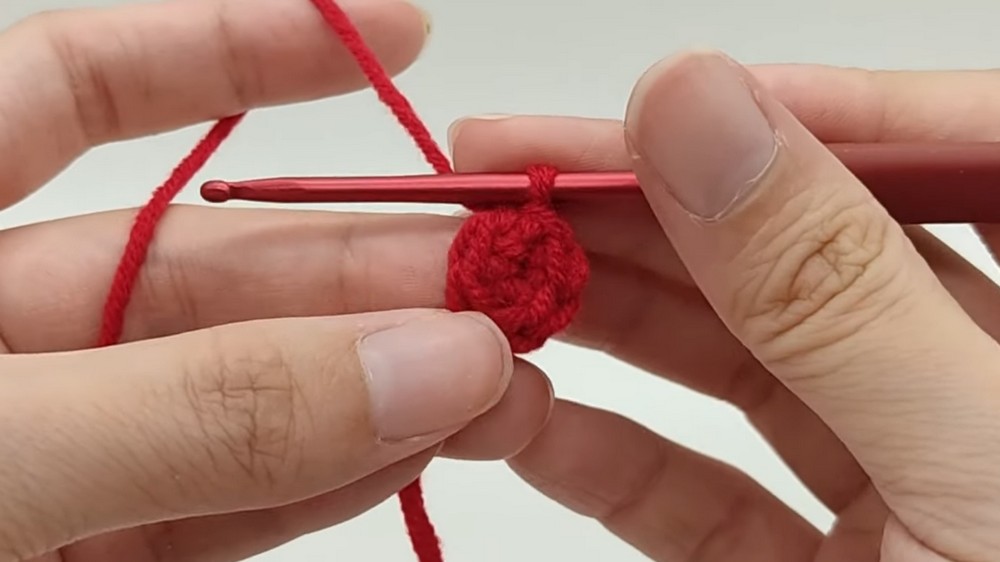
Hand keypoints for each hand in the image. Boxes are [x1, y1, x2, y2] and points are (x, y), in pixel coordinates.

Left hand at [0, 2, 552, 559]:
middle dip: (361, 269)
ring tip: (494, 379)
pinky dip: (316, 476)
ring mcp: (45, 453)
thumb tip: (424, 361)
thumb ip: (199, 408)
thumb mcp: (1, 460)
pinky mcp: (81, 552)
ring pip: (232, 391)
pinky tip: (408, 448)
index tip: (393, 36)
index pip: (77, 88)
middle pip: (201, 270)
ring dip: (372, 384)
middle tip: (499, 286)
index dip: (232, 46)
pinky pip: (213, 494)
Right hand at [448, 52, 999, 560]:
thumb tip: (697, 107)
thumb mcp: (965, 457)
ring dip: (604, 317)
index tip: (665, 105)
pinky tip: (519, 414)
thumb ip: (831, 289)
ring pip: (735, 364)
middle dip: (650, 207)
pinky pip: (698, 496)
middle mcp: (964, 393)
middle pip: (803, 255)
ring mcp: (891, 486)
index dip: (811, 114)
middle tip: (514, 171)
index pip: (953, 161)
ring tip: (489, 275)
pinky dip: (602, 455)